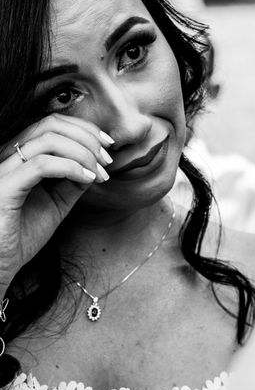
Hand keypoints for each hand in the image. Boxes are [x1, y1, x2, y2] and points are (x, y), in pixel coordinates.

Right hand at [0, 113, 113, 290]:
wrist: (0, 265)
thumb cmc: (22, 235)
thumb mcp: (56, 203)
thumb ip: (72, 182)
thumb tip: (96, 165)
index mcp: (17, 157)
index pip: (51, 123)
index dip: (85, 129)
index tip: (109, 145)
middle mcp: (7, 156)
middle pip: (51, 124)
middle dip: (87, 137)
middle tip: (108, 160)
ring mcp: (3, 170)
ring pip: (48, 139)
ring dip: (84, 153)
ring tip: (100, 174)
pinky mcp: (4, 188)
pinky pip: (42, 165)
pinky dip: (71, 167)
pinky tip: (88, 179)